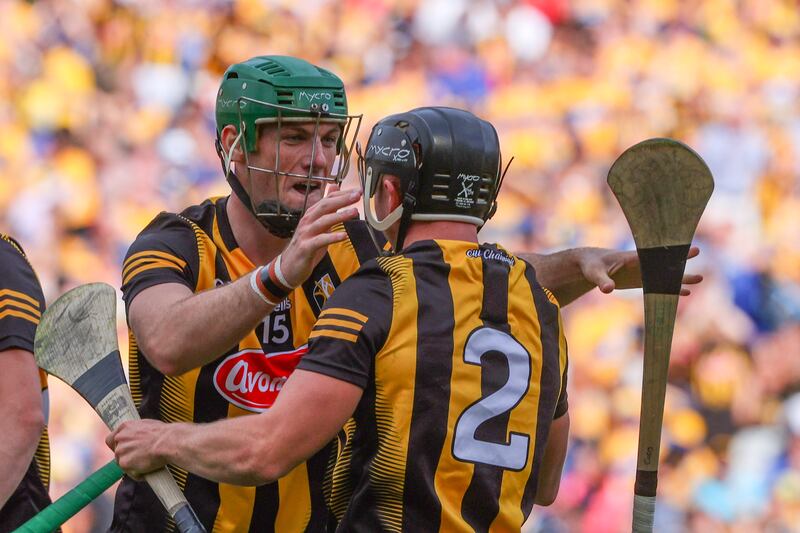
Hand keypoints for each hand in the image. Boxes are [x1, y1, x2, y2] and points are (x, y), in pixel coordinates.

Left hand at [106, 420, 169, 479]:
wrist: (168, 442)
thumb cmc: (163, 433)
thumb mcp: (146, 425)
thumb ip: (136, 432)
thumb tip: (138, 437)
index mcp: (124, 427)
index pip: (111, 439)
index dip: (117, 446)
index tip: (125, 450)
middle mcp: (119, 438)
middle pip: (117, 453)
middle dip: (127, 457)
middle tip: (141, 458)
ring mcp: (120, 451)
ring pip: (124, 464)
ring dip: (134, 466)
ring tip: (149, 464)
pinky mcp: (124, 463)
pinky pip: (131, 473)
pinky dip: (139, 474)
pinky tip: (150, 469)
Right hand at [279, 186, 360, 286]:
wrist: (288, 267)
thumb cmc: (306, 245)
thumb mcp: (318, 225)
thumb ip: (327, 208)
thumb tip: (334, 188)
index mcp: (312, 215)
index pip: (327, 199)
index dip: (343, 193)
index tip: (358, 191)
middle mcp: (308, 221)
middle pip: (325, 206)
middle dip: (342, 199)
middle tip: (358, 195)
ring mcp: (306, 234)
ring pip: (323, 221)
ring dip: (340, 215)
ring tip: (354, 212)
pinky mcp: (305, 247)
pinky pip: (319, 240)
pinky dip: (332, 237)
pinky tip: (343, 236)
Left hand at [579, 246, 701, 295]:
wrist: (590, 266)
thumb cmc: (591, 266)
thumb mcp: (594, 273)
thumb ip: (602, 281)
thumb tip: (607, 290)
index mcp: (630, 257)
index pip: (650, 255)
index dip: (664, 253)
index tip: (675, 249)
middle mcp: (639, 263)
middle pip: (662, 261)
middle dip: (679, 258)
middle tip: (697, 251)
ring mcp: (642, 272)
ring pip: (664, 274)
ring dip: (680, 277)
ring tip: (700, 279)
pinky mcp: (641, 281)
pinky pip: (659, 285)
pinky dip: (671, 288)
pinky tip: (686, 292)